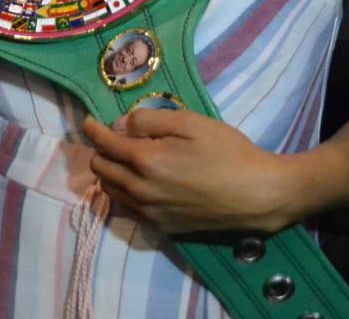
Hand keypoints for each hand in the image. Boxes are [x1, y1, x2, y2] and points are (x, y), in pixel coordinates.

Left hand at [84, 109, 297, 234]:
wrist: (258, 194)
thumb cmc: (227, 151)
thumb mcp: (189, 122)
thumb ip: (148, 121)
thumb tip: (118, 126)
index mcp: (146, 161)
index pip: (104, 144)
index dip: (92, 129)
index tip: (90, 121)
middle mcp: (141, 190)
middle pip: (101, 170)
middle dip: (99, 150)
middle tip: (110, 138)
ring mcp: (151, 213)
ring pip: (110, 193)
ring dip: (109, 174)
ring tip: (122, 159)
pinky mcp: (163, 228)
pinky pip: (128, 211)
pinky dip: (124, 195)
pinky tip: (138, 183)